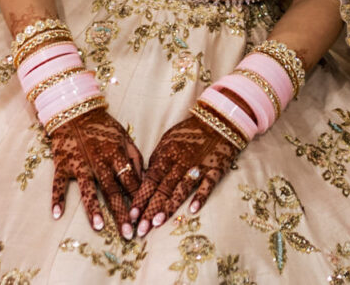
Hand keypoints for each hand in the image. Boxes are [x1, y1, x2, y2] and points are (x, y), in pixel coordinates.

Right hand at [48, 108, 145, 237]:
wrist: (75, 111)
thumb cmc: (103, 127)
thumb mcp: (125, 137)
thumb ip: (136, 158)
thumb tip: (146, 180)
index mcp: (117, 155)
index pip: (131, 181)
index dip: (139, 199)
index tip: (145, 217)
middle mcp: (99, 161)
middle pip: (112, 191)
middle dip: (121, 213)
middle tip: (128, 234)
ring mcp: (80, 164)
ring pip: (87, 189)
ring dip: (93, 208)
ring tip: (98, 227)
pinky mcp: (62, 164)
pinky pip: (58, 183)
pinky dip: (57, 198)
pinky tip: (57, 214)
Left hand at [133, 113, 240, 235]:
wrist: (218, 121)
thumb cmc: (189, 133)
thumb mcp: (167, 142)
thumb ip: (157, 161)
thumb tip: (144, 180)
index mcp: (166, 155)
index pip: (150, 180)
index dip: (140, 198)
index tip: (132, 215)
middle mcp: (180, 162)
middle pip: (162, 189)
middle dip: (150, 210)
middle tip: (140, 229)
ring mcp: (198, 166)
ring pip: (181, 189)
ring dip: (168, 206)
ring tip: (157, 223)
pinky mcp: (215, 170)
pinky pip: (207, 185)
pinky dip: (200, 197)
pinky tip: (192, 210)